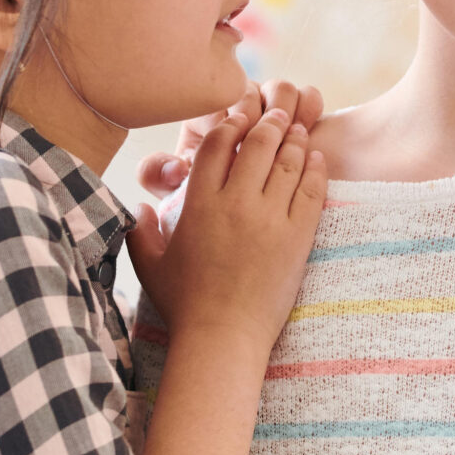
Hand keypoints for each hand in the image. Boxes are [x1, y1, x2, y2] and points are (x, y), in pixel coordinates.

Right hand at [124, 101, 325, 350]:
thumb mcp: (150, 265)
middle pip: (258, 144)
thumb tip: (138, 207)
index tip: (239, 119)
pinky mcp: (296, 237)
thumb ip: (140, 231)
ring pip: (288, 162)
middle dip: (270, 123)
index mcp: (198, 204)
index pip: (217, 145)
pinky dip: (316, 170)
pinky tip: (317, 159)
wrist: (222, 338)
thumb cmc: (184, 304)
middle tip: (279, 116)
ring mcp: (269, 219)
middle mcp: (234, 204)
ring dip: (295, 141)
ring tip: (299, 131)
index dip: (230, 124)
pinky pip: (312, 191)